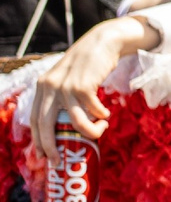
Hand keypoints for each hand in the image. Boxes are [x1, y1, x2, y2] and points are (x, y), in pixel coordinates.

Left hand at [30, 16, 157, 157]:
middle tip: (60, 160)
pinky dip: (100, 116)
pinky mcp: (83, 85)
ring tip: (100, 131)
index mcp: (42, 88)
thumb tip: (62, 125)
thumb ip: (59, 95)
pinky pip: (92, 110)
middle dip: (51, 147)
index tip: (44, 157)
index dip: (38, 141)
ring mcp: (66, 87)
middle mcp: (50, 88)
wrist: (103, 41)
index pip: (34, 120)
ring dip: (89, 131)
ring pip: (74, 121)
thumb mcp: (65, 78)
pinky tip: (105, 115)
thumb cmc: (87, 64)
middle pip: (45, 125)